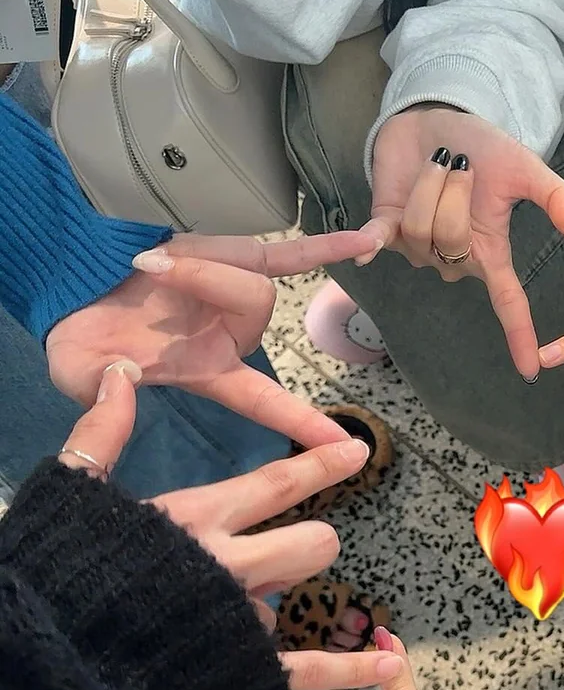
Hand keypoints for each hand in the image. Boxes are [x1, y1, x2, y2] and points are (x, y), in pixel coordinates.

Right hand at [46, 229, 382, 448]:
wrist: (73, 289)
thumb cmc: (81, 342)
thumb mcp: (79, 376)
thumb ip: (96, 393)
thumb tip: (123, 378)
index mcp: (209, 370)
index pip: (264, 400)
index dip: (300, 422)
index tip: (345, 450)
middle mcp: (232, 335)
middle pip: (258, 308)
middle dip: (208, 284)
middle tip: (149, 272)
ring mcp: (237, 295)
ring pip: (256, 278)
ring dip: (206, 265)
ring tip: (149, 264)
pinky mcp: (231, 256)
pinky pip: (288, 254)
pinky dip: (324, 247)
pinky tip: (365, 240)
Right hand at [59, 364, 403, 689]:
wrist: (44, 659)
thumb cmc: (57, 571)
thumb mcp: (73, 491)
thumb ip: (103, 432)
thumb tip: (119, 373)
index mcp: (198, 518)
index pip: (278, 484)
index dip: (323, 466)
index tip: (358, 450)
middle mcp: (232, 566)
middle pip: (315, 545)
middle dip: (313, 542)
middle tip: (288, 551)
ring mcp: (243, 620)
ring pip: (297, 600)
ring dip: (278, 598)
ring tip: (238, 603)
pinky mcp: (245, 671)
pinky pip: (310, 671)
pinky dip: (351, 669)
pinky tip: (389, 663)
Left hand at [367, 108, 563, 378]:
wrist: (436, 120)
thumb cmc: (481, 147)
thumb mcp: (524, 168)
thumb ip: (553, 195)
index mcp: (489, 252)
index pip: (509, 301)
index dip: (519, 333)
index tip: (531, 370)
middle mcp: (453, 258)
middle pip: (449, 243)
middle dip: (453, 194)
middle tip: (459, 164)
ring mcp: (417, 246)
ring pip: (418, 229)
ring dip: (427, 185)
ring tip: (435, 164)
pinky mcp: (384, 226)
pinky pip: (376, 242)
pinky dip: (368, 244)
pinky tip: (362, 248)